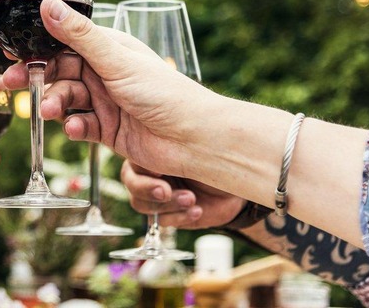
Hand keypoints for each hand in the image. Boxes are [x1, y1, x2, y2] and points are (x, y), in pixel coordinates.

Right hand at [1, 0, 217, 178]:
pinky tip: (78, 130)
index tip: (12, 53)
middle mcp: (104, 73)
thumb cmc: (165, 93)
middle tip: (13, 83)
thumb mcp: (116, 60)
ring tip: (52, 112)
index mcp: (108, 48)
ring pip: (65, 100)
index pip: (63, 42)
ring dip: (56, 105)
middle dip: (38, 79)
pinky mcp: (106, 129)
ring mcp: (104, 101)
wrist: (193, 140)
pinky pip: (79, 125)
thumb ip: (79, 35)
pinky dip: (74, 128)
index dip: (37, 48)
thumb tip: (47, 4)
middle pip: (59, 72)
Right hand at [120, 160, 245, 229]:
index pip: (134, 157)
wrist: (236, 189)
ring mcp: (155, 196)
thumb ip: (176, 149)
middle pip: (132, 183)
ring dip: (167, 204)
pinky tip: (197, 210)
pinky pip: (162, 221)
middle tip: (166, 191)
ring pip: (142, 204)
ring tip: (192, 199)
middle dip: (147, 189)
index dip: (143, 166)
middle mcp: (149, 174)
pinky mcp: (166, 215)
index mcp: (152, 153)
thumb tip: (160, 146)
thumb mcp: (198, 151)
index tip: (160, 169)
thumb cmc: (217, 160)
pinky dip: (180, 217)